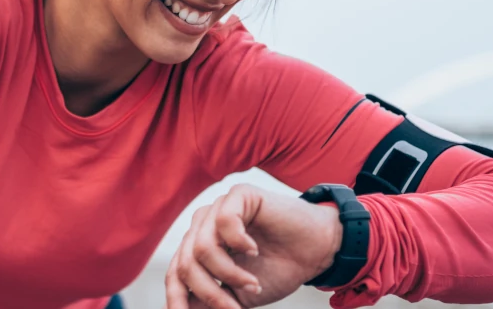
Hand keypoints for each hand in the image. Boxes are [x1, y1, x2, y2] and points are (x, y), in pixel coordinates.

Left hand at [165, 184, 342, 308]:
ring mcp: (218, 209)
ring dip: (228, 274)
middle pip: (186, 264)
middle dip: (210, 293)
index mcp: (197, 248)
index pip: (175, 274)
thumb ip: (211, 300)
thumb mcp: (238, 294)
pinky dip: (240, 243)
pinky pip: (225, 222)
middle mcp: (202, 227)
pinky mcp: (239, 195)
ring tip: (253, 285)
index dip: (177, 299)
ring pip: (202, 248)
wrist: (317, 251)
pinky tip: (255, 250)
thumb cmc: (278, 270)